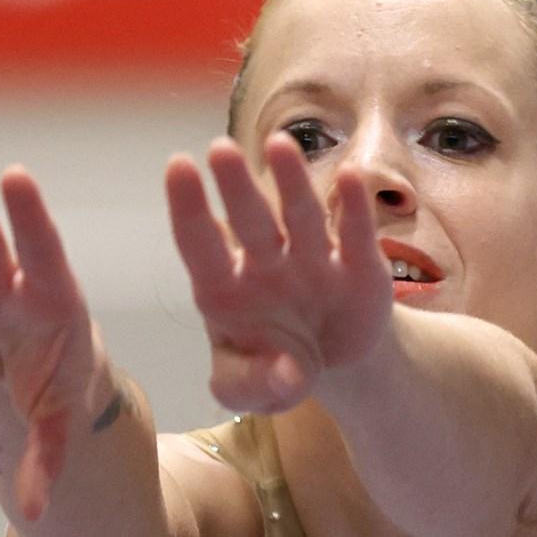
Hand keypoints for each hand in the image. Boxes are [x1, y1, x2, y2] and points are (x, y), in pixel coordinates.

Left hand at [166, 137, 392, 412]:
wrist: (332, 364)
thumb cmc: (273, 367)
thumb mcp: (249, 390)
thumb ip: (253, 386)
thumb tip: (288, 373)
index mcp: (223, 288)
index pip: (199, 243)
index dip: (187, 206)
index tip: (178, 164)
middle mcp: (265, 263)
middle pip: (249, 221)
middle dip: (236, 187)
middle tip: (220, 149)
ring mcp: (312, 259)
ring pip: (299, 216)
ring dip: (291, 183)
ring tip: (279, 146)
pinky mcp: (358, 265)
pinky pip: (353, 233)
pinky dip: (352, 207)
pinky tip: (349, 176)